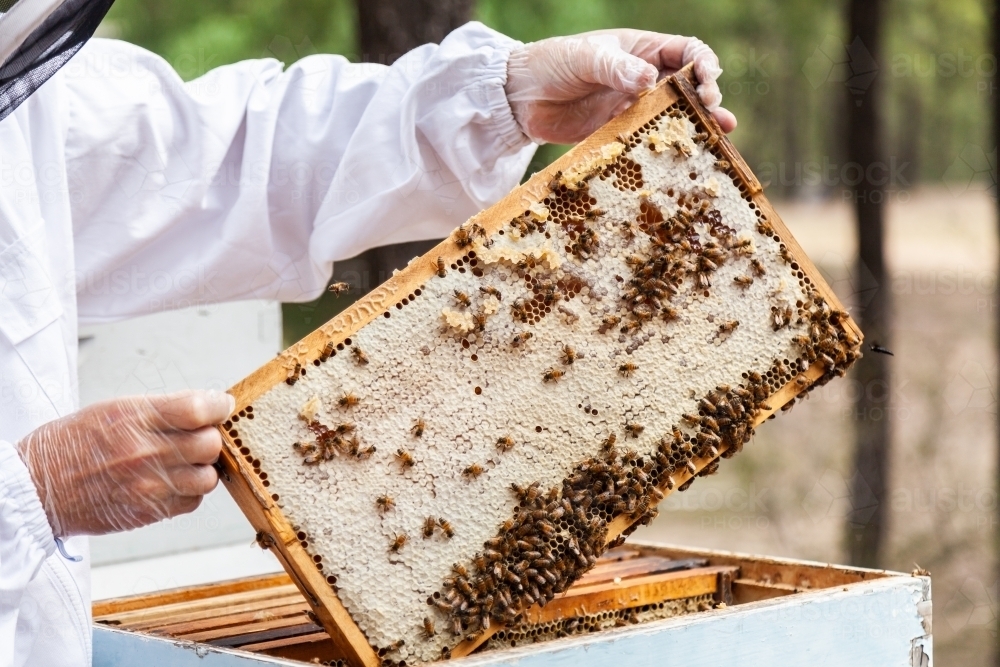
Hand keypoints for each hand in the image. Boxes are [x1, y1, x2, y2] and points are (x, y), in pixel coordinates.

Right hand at [16, 390, 233, 536]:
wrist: (38, 487)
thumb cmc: (73, 444)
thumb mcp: (114, 409)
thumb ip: (162, 410)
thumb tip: (207, 407)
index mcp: (135, 419)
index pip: (198, 409)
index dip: (219, 406)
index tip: (222, 405)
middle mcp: (145, 452)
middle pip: (210, 444)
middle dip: (211, 437)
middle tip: (199, 435)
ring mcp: (148, 485)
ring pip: (208, 477)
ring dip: (203, 468)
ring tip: (185, 462)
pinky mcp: (148, 511)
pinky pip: (192, 502)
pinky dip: (190, 492)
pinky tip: (172, 482)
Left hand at [505, 29, 736, 144]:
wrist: (518, 97)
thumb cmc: (550, 64)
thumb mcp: (584, 59)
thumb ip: (616, 68)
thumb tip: (649, 79)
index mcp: (642, 49)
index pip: (686, 52)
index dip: (703, 65)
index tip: (706, 83)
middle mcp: (644, 77)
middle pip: (688, 86)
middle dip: (707, 98)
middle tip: (714, 115)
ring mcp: (633, 106)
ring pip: (674, 115)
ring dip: (696, 124)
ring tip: (718, 135)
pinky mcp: (619, 131)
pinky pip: (648, 139)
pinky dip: (666, 146)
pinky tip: (681, 156)